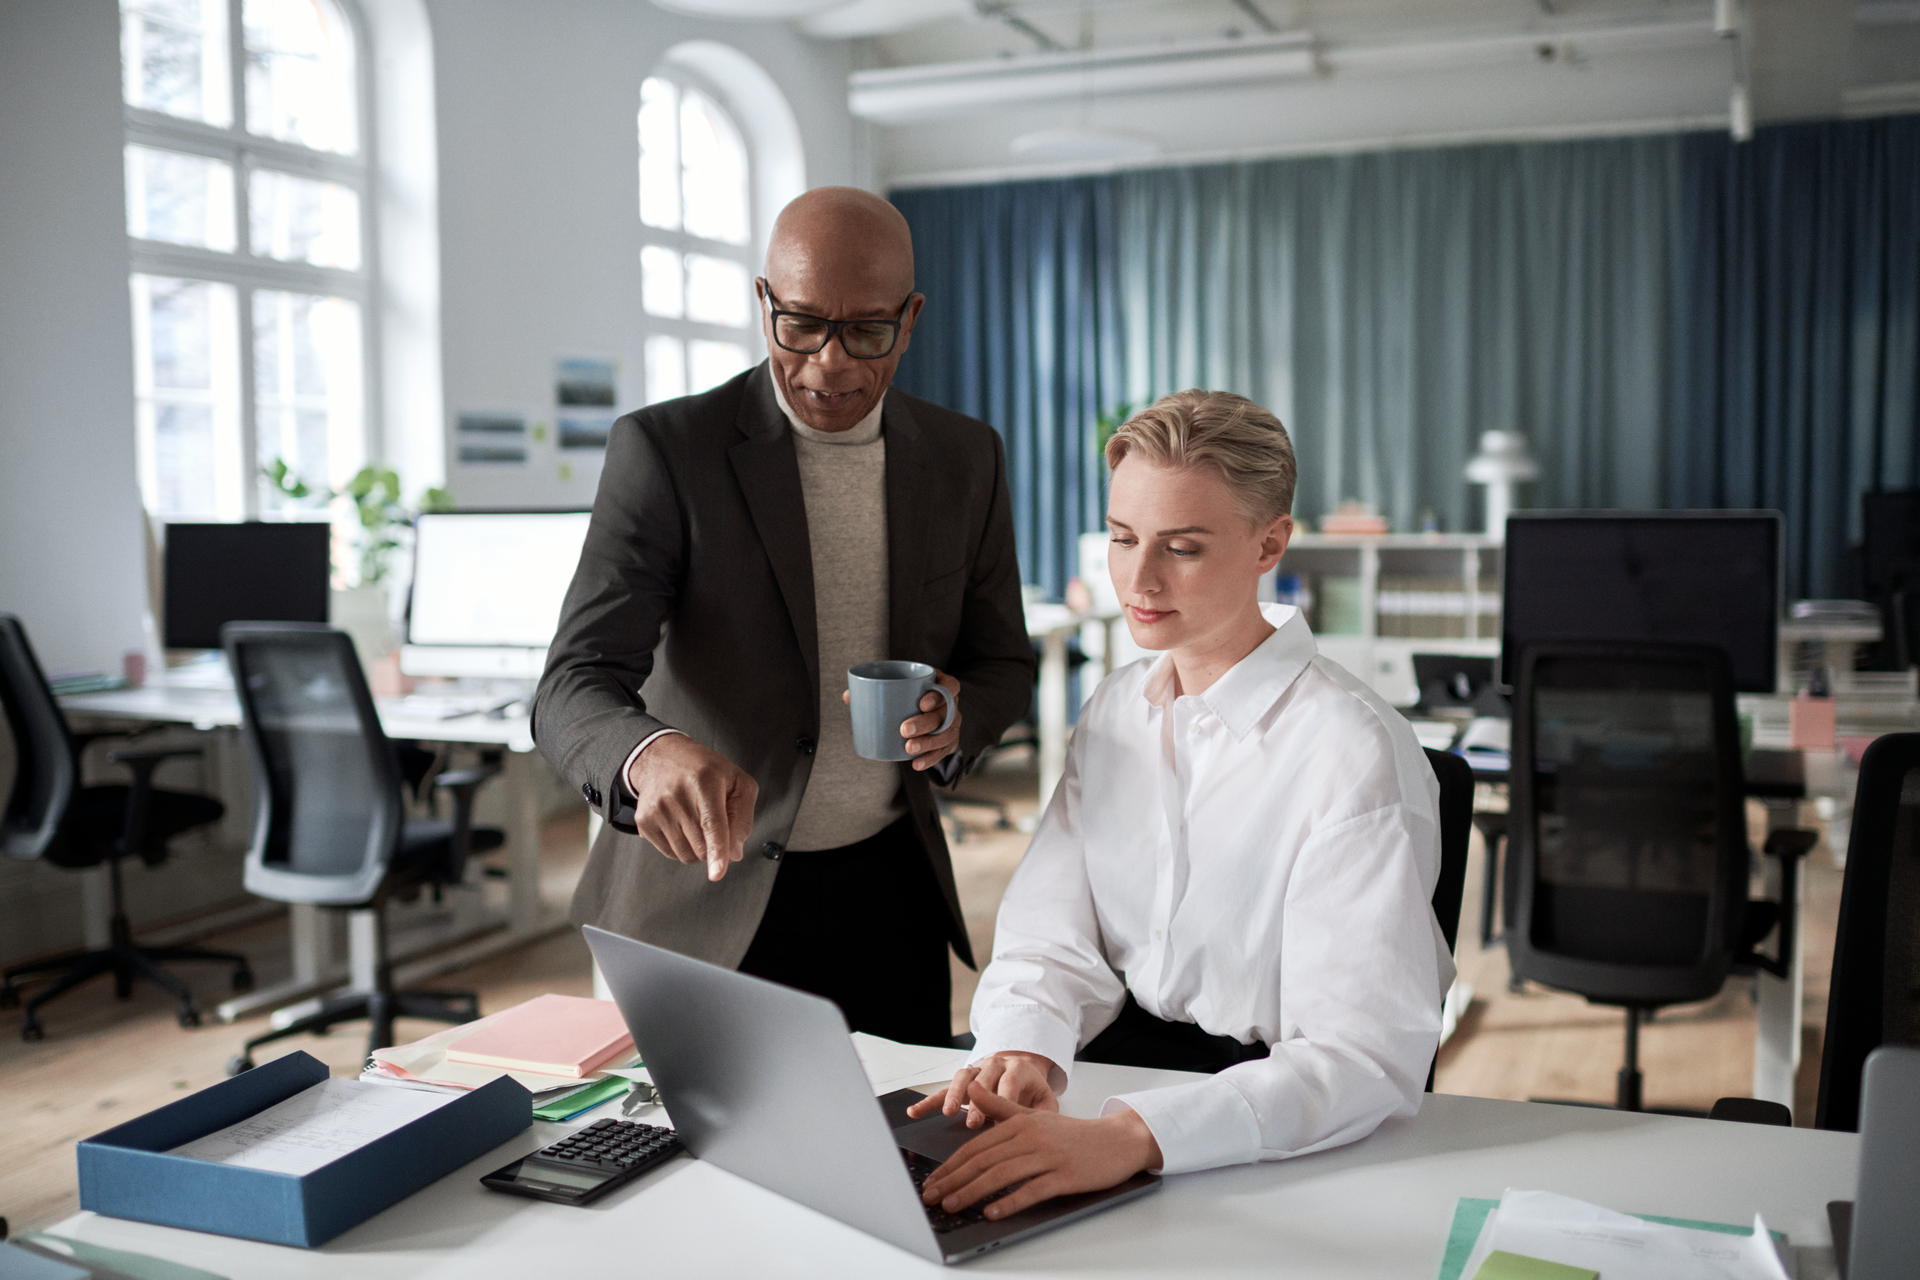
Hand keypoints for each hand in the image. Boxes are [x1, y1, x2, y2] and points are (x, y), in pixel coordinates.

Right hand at [625, 734, 757, 881]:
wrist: (662, 758)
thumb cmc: (705, 770)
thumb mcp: (737, 782)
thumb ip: (743, 816)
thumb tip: (734, 853)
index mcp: (703, 782)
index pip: (712, 824)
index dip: (717, 851)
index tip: (717, 873)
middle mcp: (676, 795)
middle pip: (702, 846)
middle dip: (714, 846)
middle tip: (713, 822)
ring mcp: (657, 809)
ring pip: (686, 855)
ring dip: (698, 848)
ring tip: (697, 821)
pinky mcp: (644, 821)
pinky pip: (670, 853)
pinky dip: (682, 847)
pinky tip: (682, 824)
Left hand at [839, 669, 961, 771]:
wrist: (924, 710)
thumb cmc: (906, 695)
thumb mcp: (896, 687)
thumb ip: (874, 689)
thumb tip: (848, 696)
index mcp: (940, 685)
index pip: (950, 686)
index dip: (939, 695)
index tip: (921, 704)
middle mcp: (951, 704)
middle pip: (945, 713)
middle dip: (926, 723)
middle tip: (904, 729)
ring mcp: (952, 724)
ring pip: (945, 734)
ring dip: (928, 743)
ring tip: (908, 748)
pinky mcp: (949, 741)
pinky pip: (943, 752)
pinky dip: (930, 759)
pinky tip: (916, 764)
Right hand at [906, 1051, 1057, 1128]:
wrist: (1023, 1069)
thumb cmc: (1033, 1091)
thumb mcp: (1045, 1101)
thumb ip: (1042, 1114)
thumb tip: (1035, 1132)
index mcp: (1018, 1069)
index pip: (1010, 1083)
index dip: (1003, 1101)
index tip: (999, 1122)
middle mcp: (995, 1065)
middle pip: (983, 1081)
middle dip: (978, 1102)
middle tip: (973, 1123)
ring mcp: (976, 1071)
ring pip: (961, 1079)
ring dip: (953, 1095)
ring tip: (949, 1113)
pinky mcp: (962, 1081)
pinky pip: (943, 1088)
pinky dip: (929, 1100)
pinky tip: (915, 1112)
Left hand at [917, 1082, 1162, 1218]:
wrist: (1116, 1140)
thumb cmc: (1072, 1134)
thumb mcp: (1034, 1115)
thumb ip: (1001, 1106)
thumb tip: (973, 1089)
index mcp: (1020, 1122)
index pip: (976, 1147)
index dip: (951, 1166)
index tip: (932, 1182)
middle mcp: (1031, 1136)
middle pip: (984, 1160)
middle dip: (953, 1180)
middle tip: (931, 1197)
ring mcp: (1048, 1155)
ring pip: (1002, 1174)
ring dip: (973, 1192)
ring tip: (953, 1206)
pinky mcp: (1065, 1175)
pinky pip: (1032, 1189)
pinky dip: (1010, 1201)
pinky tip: (993, 1212)